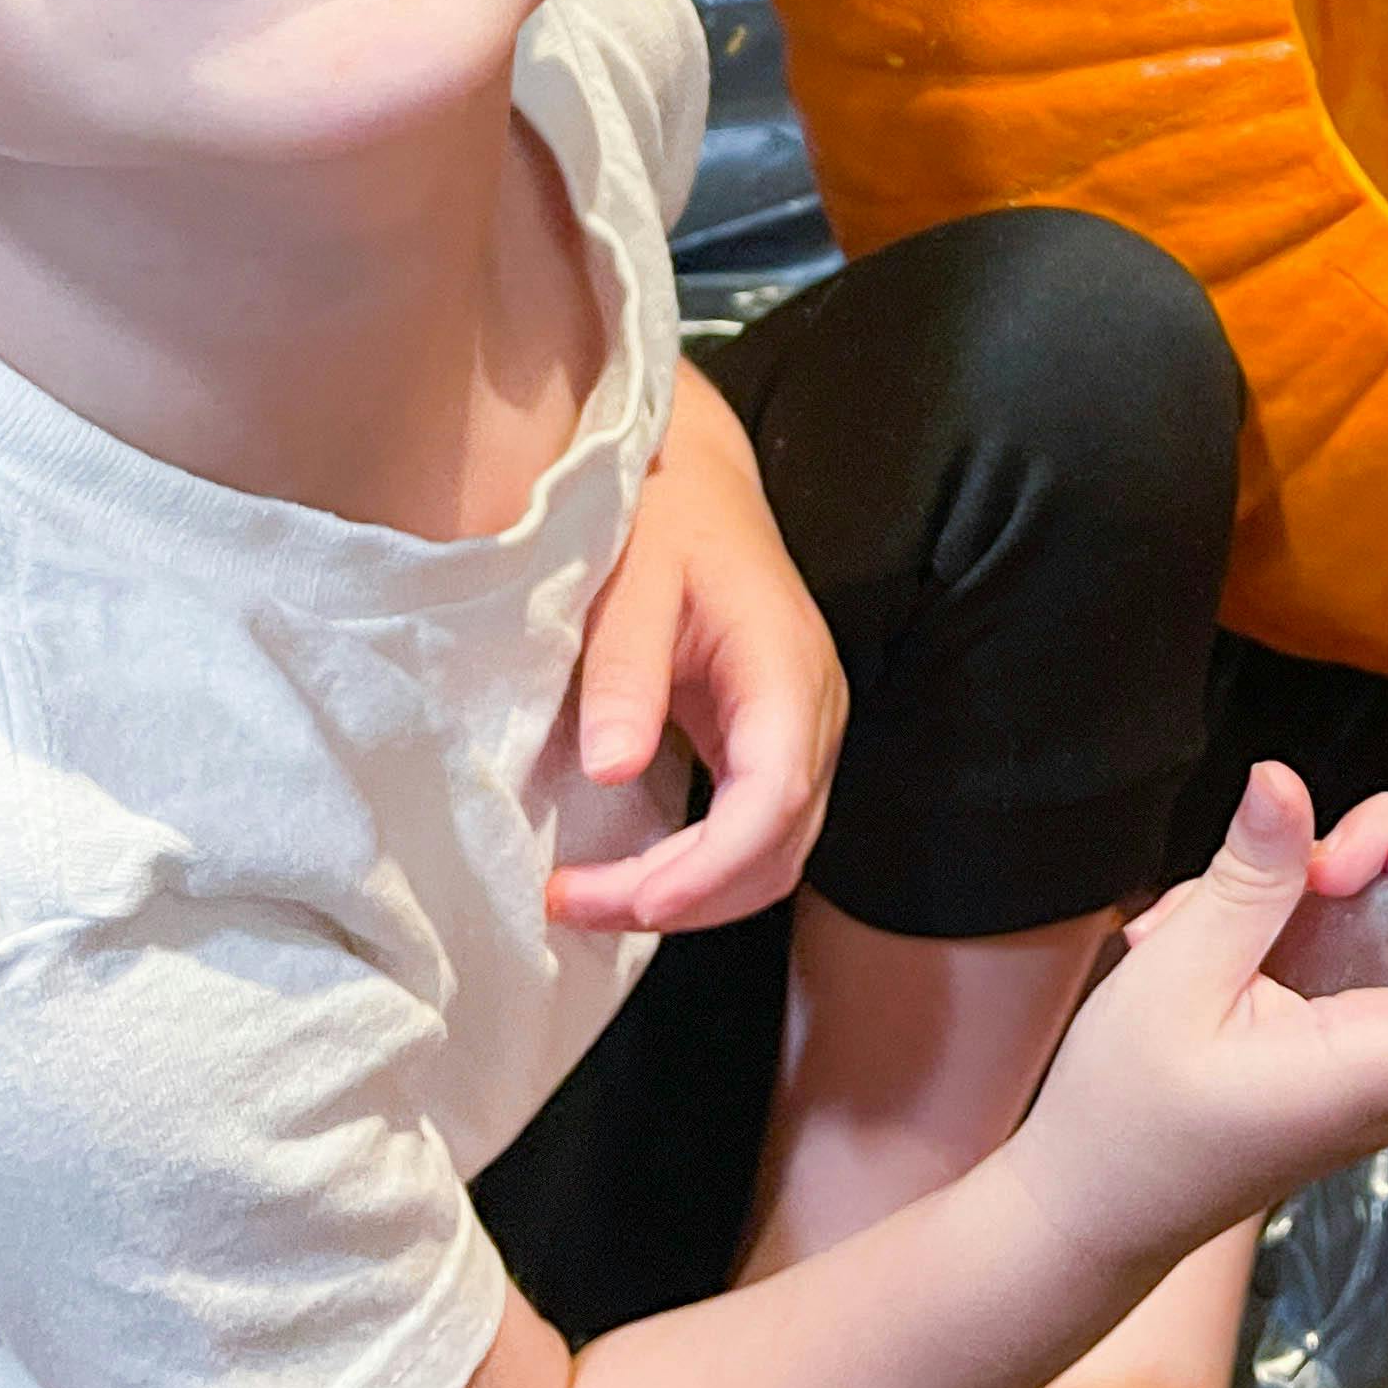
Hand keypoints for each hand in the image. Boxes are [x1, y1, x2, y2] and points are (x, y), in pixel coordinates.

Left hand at [551, 371, 845, 934]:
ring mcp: (805, 732)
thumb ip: (624, 673)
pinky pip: (759, 836)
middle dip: (683, 899)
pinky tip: (633, 876)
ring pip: (775, 857)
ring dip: (692, 898)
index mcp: (785, 667)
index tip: (621, 896)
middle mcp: (814, 710)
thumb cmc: (660, 521)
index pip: (773, 797)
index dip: (706, 867)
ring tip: (590, 900)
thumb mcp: (628, 584)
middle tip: (572, 904)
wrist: (697, 483)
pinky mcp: (778, 744)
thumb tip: (611, 770)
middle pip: (778, 849)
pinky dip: (702, 873)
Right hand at [1013, 768, 1387, 1270]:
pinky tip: (1208, 935)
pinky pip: (1361, 960)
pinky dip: (1297, 927)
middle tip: (1306, 860)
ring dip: (1324, 893)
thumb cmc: (1124, 1124)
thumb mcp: (1173, 980)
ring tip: (1210, 909)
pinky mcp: (1346, 1053)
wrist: (1086, 1214)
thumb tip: (1286, 782)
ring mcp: (1379, 1066)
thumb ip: (1247, 881)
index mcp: (1380, 1067)